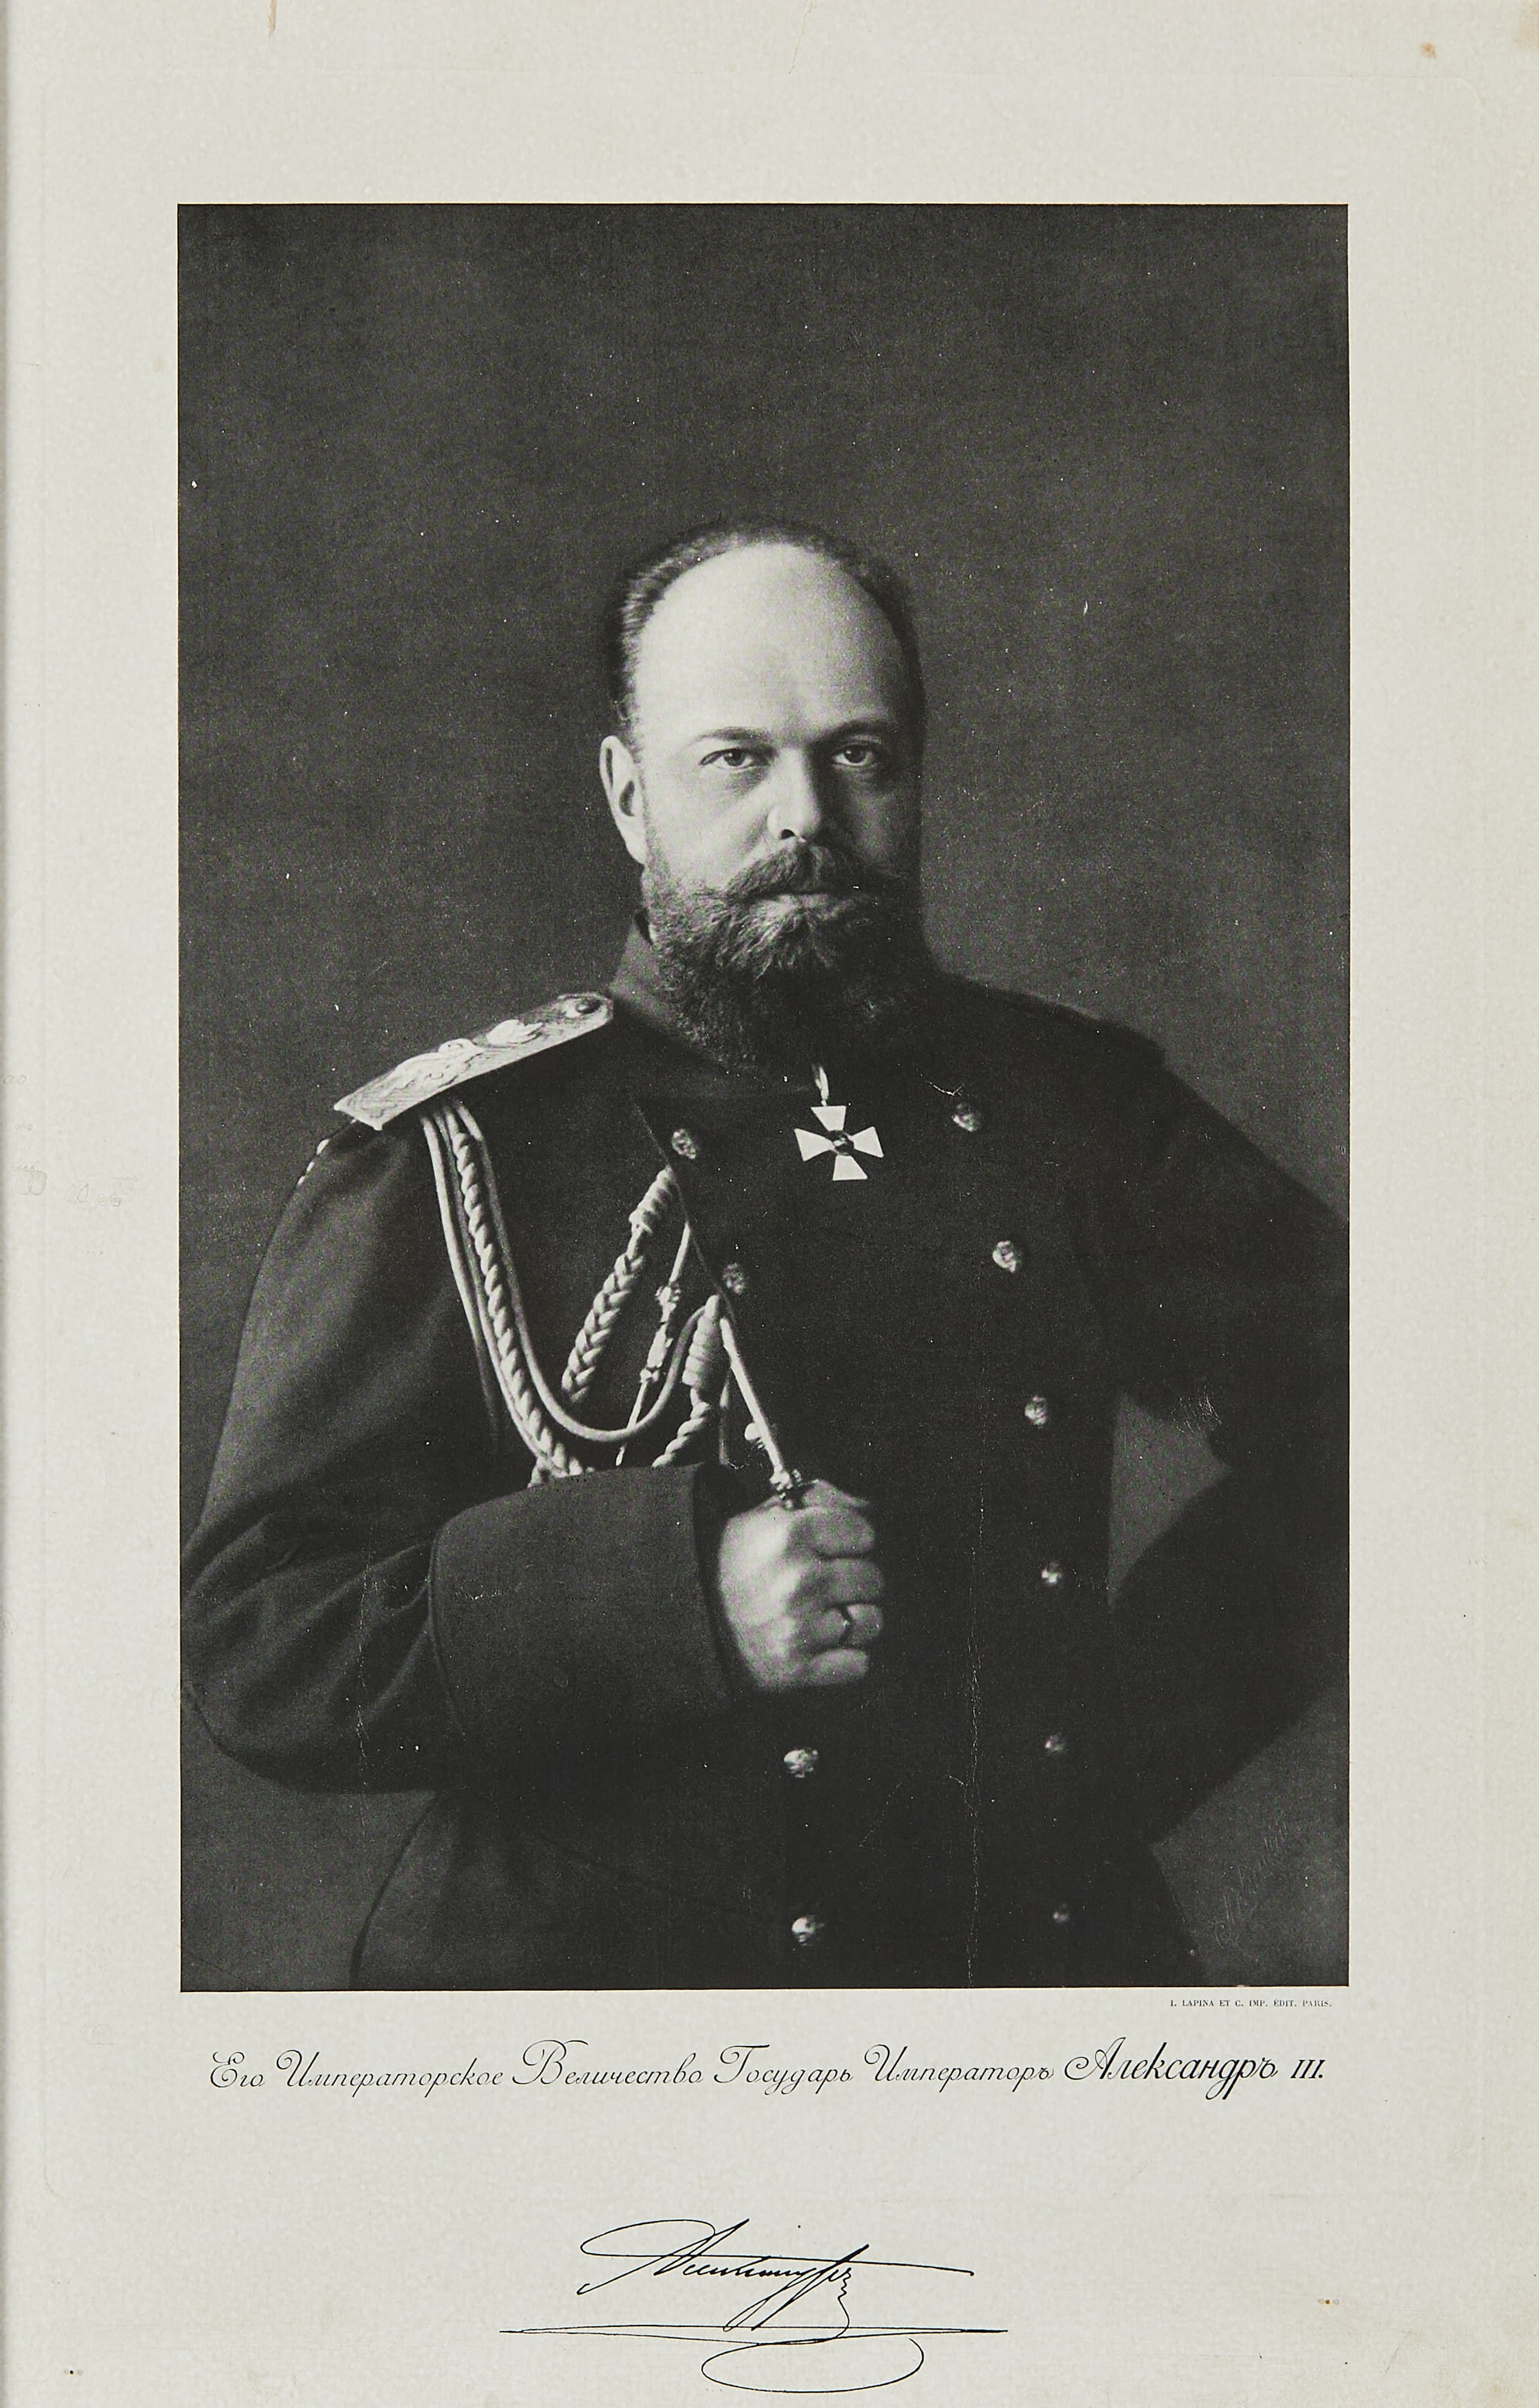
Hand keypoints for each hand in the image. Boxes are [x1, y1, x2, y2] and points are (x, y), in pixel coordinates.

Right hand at [713, 1478, 884, 1693]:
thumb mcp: (763, 1518)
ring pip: (872, 1621)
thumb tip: (867, 1508)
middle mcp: (800, 1580)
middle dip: (857, 1579)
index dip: (854, 1539)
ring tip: (833, 1614)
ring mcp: (800, 1628)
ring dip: (858, 1619)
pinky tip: (827, 1645)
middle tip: (833, 1583)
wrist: (687, 1618)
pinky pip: (858, 1663)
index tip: (840, 1546)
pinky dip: (848, 1658)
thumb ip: (817, 1503)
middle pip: (873, 1578)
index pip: (864, 1532)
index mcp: (791, 1535)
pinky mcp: (798, 1669)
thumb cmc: (729, 1563)